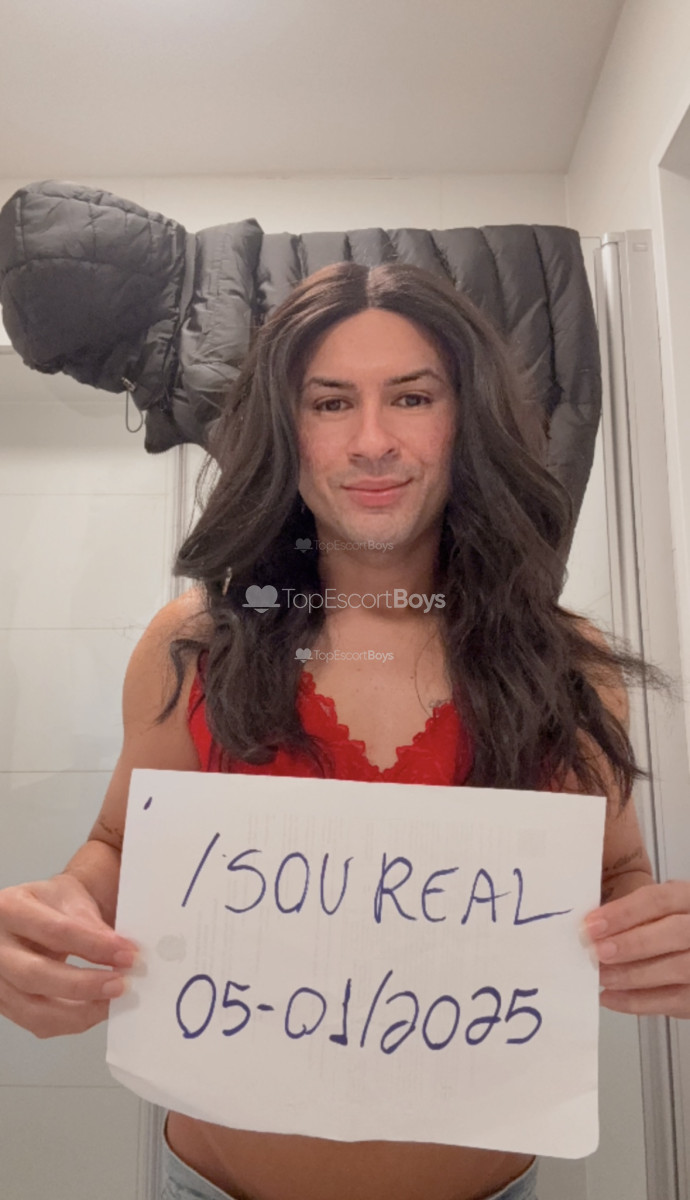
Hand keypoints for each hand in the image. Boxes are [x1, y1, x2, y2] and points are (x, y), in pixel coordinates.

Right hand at [0, 874, 137, 1037]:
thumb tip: (117, 952)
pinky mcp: (5, 1003)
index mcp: (9, 909)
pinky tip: (94, 1009)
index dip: (93, 945)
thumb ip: (90, 923)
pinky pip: (36, 1023)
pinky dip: (70, 1021)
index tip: (125, 953)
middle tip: (119, 983)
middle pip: (35, 974)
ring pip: (32, 1008)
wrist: (37, 913)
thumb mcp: (70, 897)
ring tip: (110, 1001)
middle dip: (83, 984)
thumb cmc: (51, 904)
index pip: (54, 931)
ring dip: (79, 1011)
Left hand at [584, 880, 689, 1017]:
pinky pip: (674, 1001)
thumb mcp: (653, 912)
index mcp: (688, 899)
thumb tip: (590, 928)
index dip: (624, 912)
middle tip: (598, 952)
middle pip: (674, 932)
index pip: (660, 899)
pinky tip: (610, 997)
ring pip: (678, 968)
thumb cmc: (665, 930)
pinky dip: (638, 1001)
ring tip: (602, 976)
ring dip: (633, 974)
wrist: (687, 958)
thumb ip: (630, 916)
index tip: (592, 925)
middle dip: (632, 943)